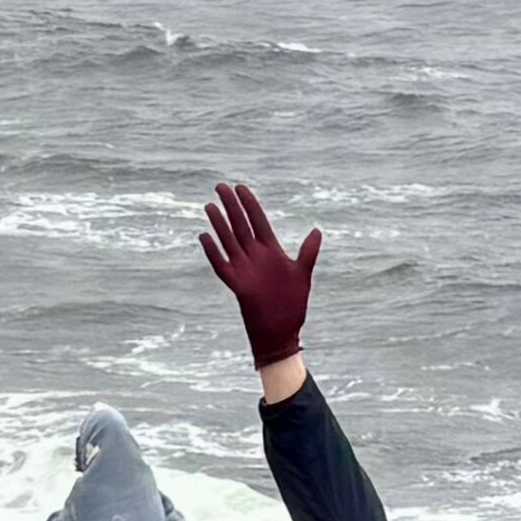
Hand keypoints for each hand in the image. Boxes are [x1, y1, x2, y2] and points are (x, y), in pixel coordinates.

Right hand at [201, 181, 320, 370]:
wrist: (282, 333)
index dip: (250, 203)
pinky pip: (221, 265)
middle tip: (221, 186)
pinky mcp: (237, 285)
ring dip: (220, 224)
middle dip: (231, 206)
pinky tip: (204, 236)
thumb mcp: (302, 274)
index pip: (258, 220)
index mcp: (271, 251)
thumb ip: (308, 252)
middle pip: (241, 225)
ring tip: (210, 206)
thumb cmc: (292, 305)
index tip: (241, 188)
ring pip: (229, 241)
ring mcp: (245, 270)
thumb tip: (316, 230)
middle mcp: (255, 257)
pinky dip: (213, 252)